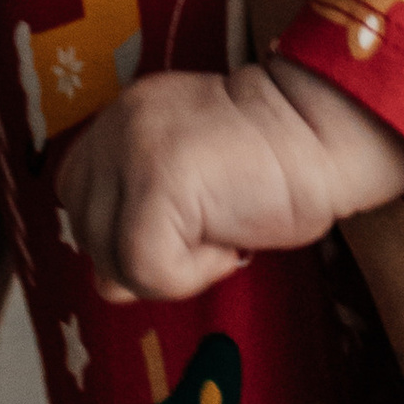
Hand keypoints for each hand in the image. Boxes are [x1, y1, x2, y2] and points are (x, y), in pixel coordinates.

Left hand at [57, 58, 403, 301]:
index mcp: (122, 116)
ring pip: (110, 256)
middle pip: (86, 228)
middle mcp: (117, 124)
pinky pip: (145, 268)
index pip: (77, 193)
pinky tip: (231, 245)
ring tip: (221, 234)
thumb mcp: (189, 185)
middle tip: (207, 234)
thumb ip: (138, 216)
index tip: (183, 221)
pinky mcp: (157, 182)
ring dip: (170, 267)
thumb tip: (108, 287)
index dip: (120, 226)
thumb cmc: (273, 166)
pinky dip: (191, 275)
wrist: (326, 136)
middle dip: (140, 253)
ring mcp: (133, 150)